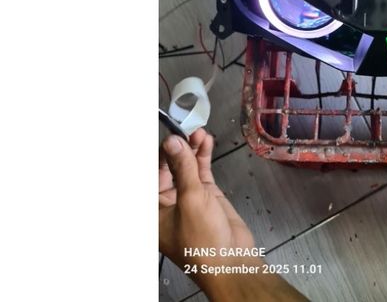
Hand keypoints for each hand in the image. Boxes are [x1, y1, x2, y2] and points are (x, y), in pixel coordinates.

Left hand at [159, 130, 256, 288]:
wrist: (231, 260)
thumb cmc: (202, 241)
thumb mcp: (191, 199)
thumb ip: (183, 168)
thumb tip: (173, 142)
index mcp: (153, 210)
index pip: (152, 173)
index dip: (160, 153)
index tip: (168, 132)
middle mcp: (167, 202)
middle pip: (168, 167)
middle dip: (177, 147)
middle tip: (186, 128)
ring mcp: (187, 197)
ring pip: (186, 166)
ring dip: (191, 148)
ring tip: (198, 132)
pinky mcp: (206, 195)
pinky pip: (201, 171)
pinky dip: (203, 156)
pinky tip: (206, 142)